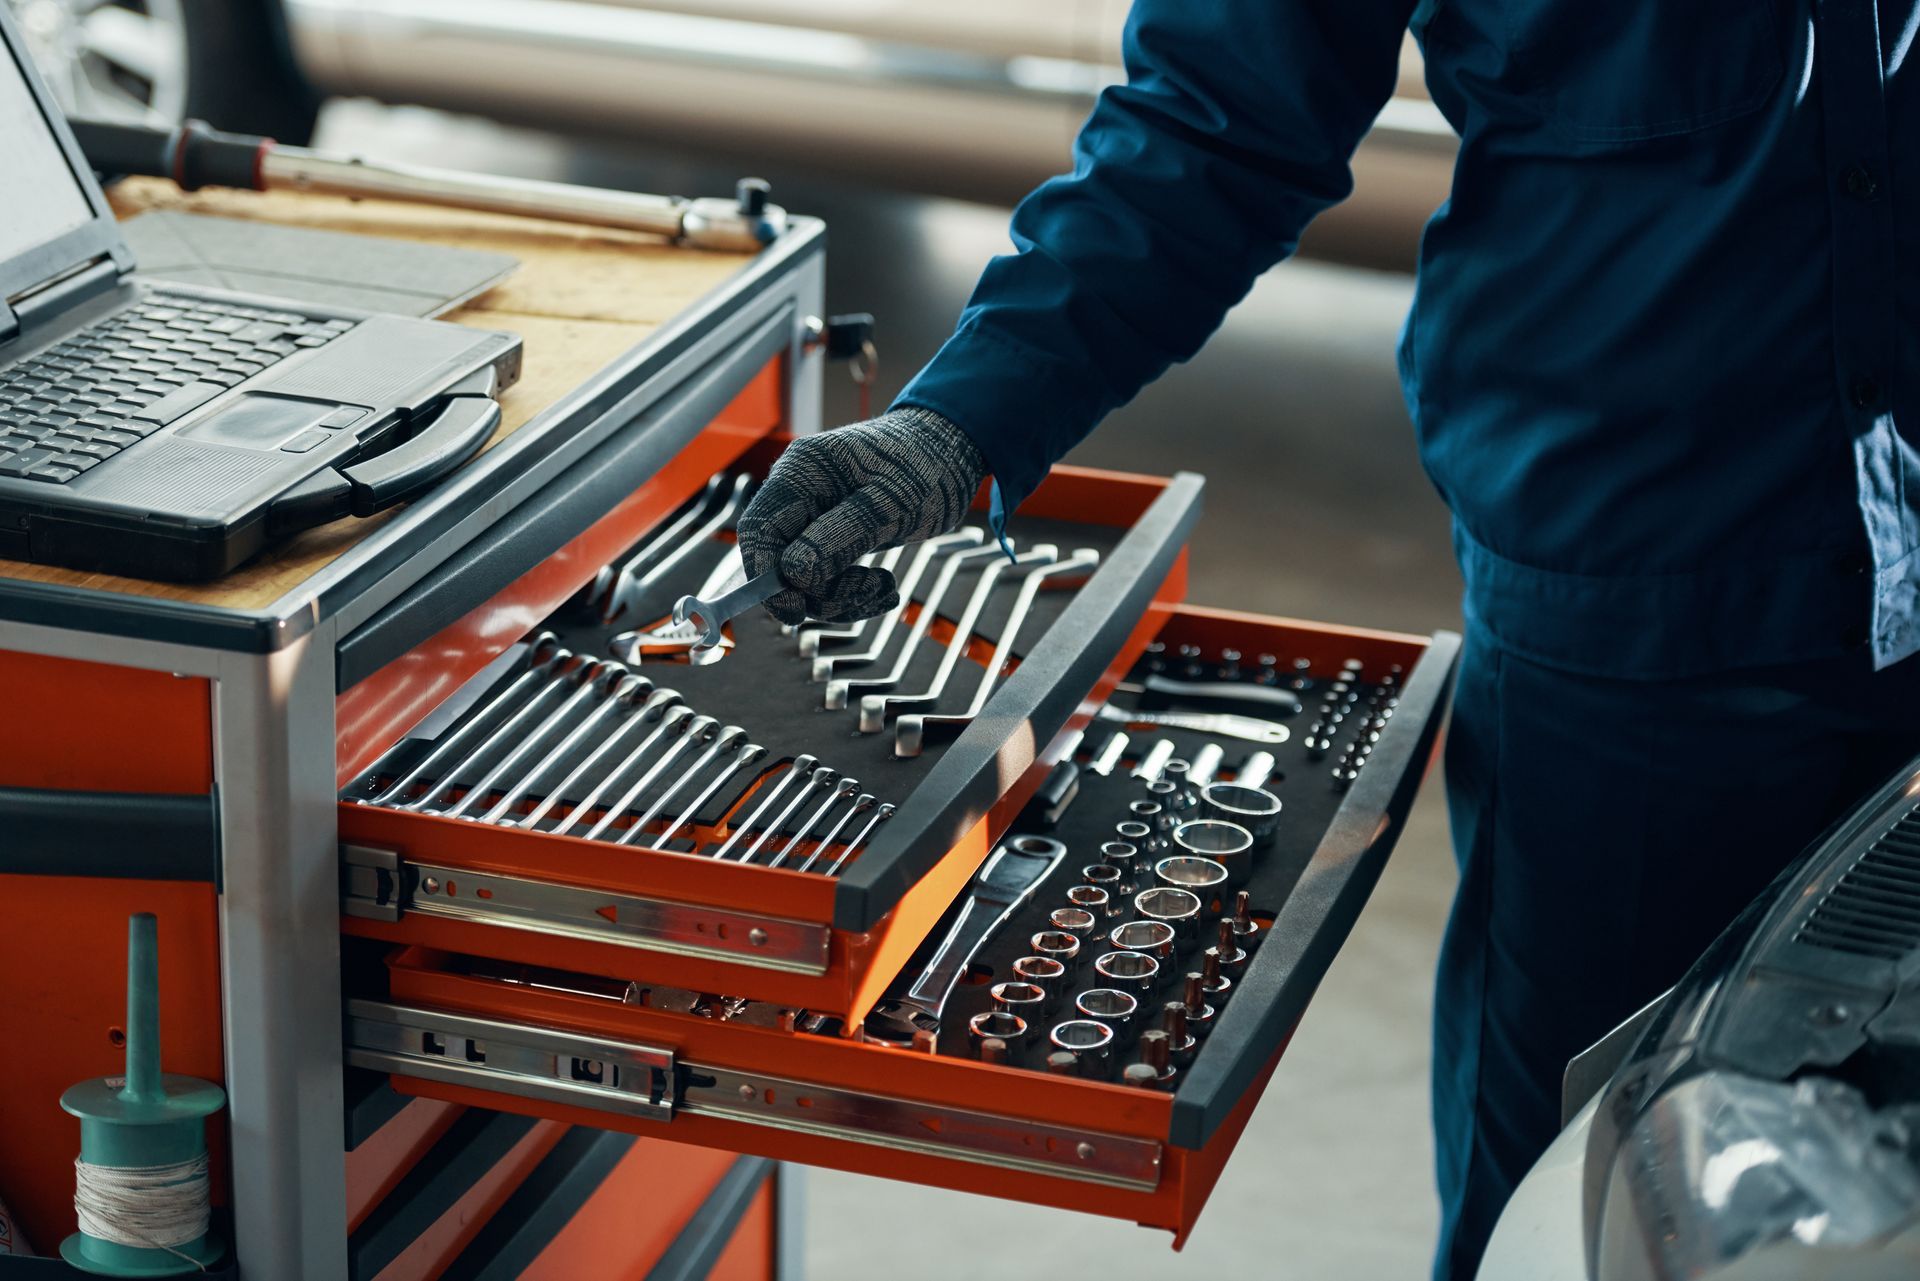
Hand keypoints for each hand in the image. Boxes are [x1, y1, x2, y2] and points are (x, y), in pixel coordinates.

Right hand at [737, 407, 988, 624]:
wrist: (952, 453)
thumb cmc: (926, 467)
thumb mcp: (891, 504)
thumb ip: (841, 536)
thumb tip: (793, 574)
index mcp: (803, 472)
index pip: (760, 530)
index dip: (767, 576)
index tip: (795, 613)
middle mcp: (800, 493)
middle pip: (780, 560)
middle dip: (819, 590)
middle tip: (868, 592)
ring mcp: (815, 514)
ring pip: (805, 577)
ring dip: (842, 596)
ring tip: (886, 588)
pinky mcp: (833, 534)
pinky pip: (827, 576)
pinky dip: (853, 592)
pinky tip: (885, 590)